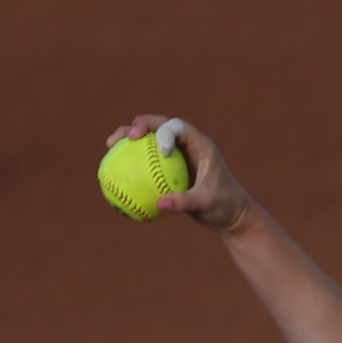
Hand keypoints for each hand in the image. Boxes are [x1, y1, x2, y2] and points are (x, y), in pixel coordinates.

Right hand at [103, 114, 253, 233]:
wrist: (232, 217)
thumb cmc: (225, 207)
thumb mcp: (207, 204)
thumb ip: (185, 203)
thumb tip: (160, 204)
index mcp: (201, 145)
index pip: (178, 127)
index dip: (162, 129)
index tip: (153, 146)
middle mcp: (188, 146)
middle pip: (159, 126)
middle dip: (139, 125)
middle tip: (124, 137)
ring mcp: (178, 156)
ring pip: (150, 141)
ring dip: (129, 140)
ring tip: (109, 145)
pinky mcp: (170, 169)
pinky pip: (148, 161)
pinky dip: (132, 162)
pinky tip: (113, 171)